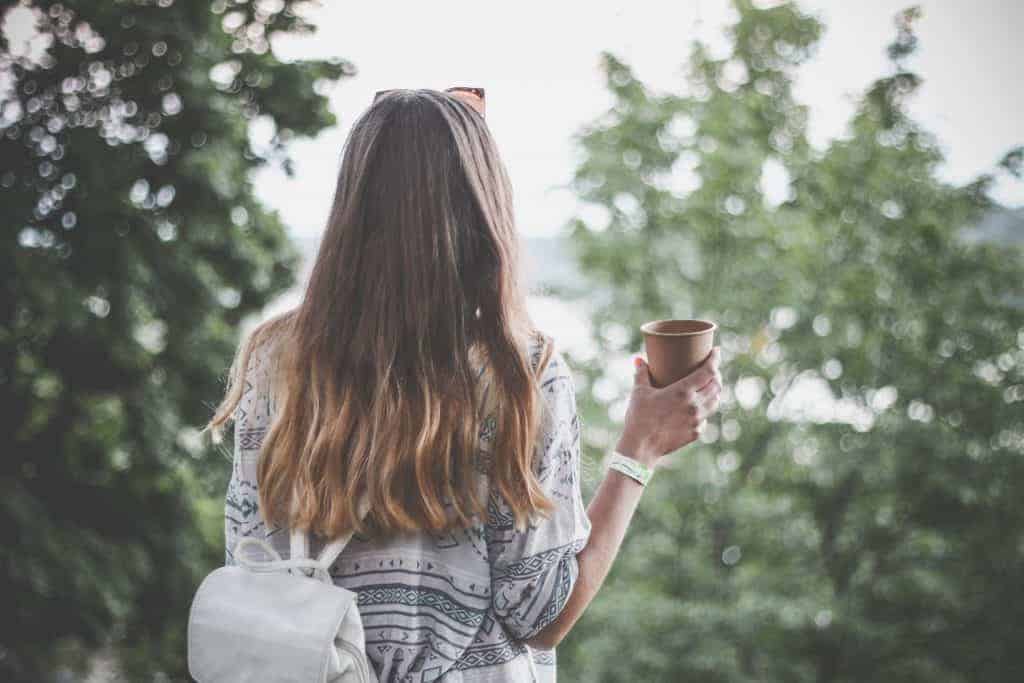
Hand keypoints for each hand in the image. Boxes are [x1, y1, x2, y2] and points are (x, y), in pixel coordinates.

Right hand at [615, 346, 722, 466]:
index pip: (708, 371)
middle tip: (711, 368)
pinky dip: (705, 410)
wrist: (641, 447)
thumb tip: (638, 359)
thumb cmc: (639, 417)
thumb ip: (641, 373)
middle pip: (716, 385)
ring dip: (715, 391)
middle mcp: (695, 405)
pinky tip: (698, 408)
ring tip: (709, 386)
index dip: (715, 359)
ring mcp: (697, 420)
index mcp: (683, 391)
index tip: (717, 351)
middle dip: (716, 374)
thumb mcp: (639, 392)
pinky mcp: (696, 433)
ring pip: (715, 402)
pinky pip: (706, 418)